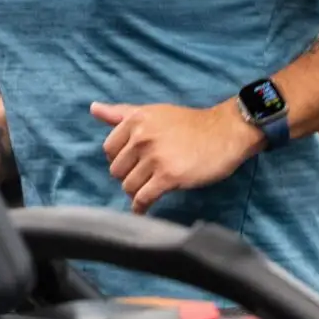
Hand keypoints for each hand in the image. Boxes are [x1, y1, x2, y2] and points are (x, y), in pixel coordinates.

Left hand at [91, 101, 261, 213]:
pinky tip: (143, 209)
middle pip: (117, 170)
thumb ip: (121, 113)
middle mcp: (142, 137)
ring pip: (129, 186)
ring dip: (136, 192)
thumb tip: (93, 108)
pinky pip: (143, 198)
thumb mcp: (154, 112)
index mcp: (135, 120)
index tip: (133, 163)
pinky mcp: (169, 177)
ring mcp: (155, 157)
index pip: (109, 149)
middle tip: (144, 177)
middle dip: (128, 176)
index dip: (119, 159)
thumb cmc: (190, 123)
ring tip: (148, 189)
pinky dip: (141, 207)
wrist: (225, 132)